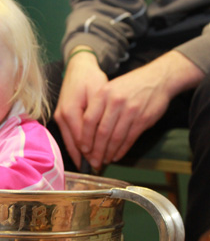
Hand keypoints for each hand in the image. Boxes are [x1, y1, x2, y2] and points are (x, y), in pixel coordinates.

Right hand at [54, 50, 107, 168]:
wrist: (78, 67)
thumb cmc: (90, 78)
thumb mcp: (98, 94)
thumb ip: (96, 116)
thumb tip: (98, 138)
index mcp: (70, 112)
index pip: (81, 139)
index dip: (92, 152)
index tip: (102, 163)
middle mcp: (61, 117)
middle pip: (73, 144)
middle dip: (85, 158)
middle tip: (98, 168)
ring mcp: (59, 117)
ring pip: (69, 142)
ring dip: (80, 154)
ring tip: (91, 164)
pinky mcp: (60, 117)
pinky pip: (68, 135)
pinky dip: (76, 145)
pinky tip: (84, 153)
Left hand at [56, 50, 203, 170]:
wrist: (157, 78)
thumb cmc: (128, 86)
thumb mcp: (109, 89)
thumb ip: (97, 108)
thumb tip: (86, 133)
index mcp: (103, 94)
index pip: (89, 120)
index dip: (85, 138)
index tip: (83, 149)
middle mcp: (116, 102)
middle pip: (102, 132)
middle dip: (96, 151)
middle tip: (93, 161)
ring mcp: (131, 111)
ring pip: (116, 138)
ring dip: (108, 153)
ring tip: (104, 161)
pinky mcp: (143, 119)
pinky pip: (129, 139)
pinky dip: (122, 150)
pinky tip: (116, 156)